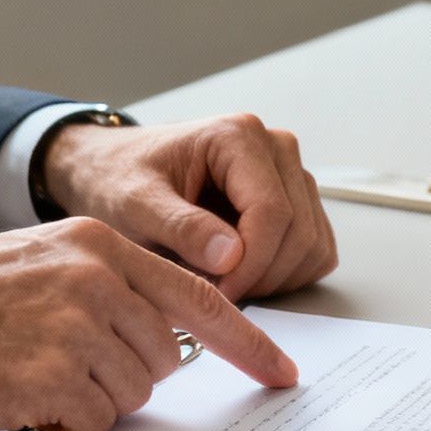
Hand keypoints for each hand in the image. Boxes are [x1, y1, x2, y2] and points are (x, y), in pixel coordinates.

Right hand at [0, 217, 298, 430]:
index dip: (249, 344)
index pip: (202, 298)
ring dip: (89, 403)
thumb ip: (104, 287)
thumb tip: (158, 339)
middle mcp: (97, 278)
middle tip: (56, 366)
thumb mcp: (35, 265)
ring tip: (27, 375)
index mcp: (98, 244)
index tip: (282, 374)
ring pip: (133, 395)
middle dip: (122, 378)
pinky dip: (62, 425)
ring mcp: (77, 326)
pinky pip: (93, 423)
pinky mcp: (51, 376)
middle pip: (163, 359)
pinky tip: (16, 396)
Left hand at [44, 113, 336, 299]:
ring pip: (312, 245)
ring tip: (221, 281)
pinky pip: (315, 251)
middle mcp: (276, 149)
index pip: (273, 212)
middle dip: (260, 276)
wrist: (115, 170)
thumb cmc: (120, 179)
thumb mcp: (135, 204)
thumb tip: (231, 256)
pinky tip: (242, 275)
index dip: (251, 265)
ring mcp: (291, 174)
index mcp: (238, 137)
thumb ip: (181, 227)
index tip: (218, 294)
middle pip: (299, 232)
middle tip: (214, 294)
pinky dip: (285, 276)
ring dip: (273, 279)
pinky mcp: (298, 201)